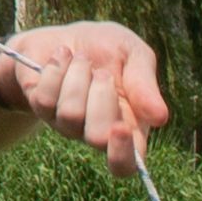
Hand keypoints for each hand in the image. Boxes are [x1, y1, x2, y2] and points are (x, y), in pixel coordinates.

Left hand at [0, 22, 168, 170]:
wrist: (67, 36)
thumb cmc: (108, 49)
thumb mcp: (133, 54)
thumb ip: (145, 83)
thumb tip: (160, 117)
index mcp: (128, 126)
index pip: (124, 164)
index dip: (122, 153)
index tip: (121, 128)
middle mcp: (95, 132)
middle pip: (97, 137)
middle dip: (102, 95)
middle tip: (103, 72)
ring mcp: (65, 124)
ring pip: (70, 113)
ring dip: (78, 75)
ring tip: (82, 60)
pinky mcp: (41, 109)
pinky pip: (45, 97)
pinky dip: (56, 68)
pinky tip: (61, 57)